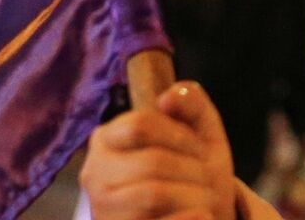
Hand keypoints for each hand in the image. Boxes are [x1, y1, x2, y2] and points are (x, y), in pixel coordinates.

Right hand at [83, 82, 236, 219]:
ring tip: (207, 197)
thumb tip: (170, 96)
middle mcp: (95, 174)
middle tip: (210, 177)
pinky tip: (203, 215)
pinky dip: (191, 218)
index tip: (201, 148)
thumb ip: (190, 104)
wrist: (196, 215)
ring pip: (153, 194)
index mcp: (107, 139)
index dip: (179, 135)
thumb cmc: (191, 171)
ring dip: (194, 195)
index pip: (139, 125)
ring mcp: (103, 209)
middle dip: (194, 169)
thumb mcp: (198, 132)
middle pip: (152, 161)